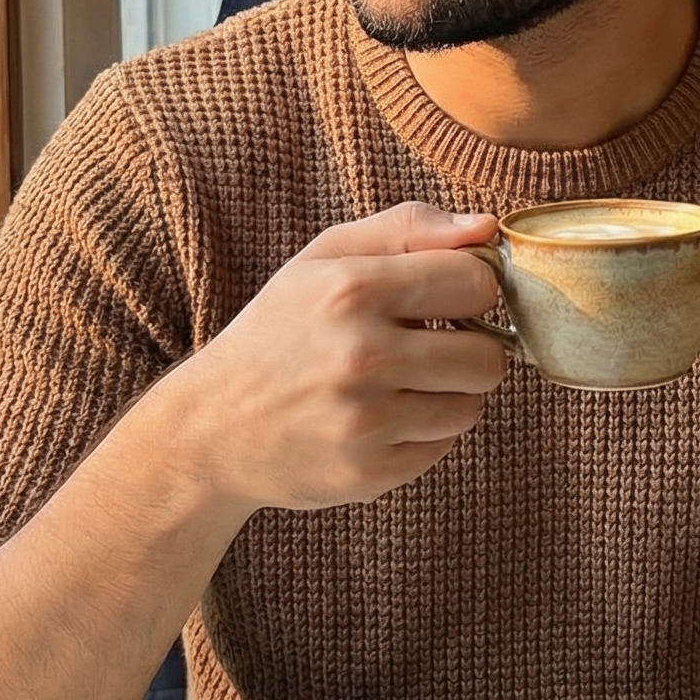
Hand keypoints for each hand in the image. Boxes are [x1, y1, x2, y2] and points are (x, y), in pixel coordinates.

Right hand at [170, 201, 509, 515]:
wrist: (211, 427)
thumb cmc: (278, 331)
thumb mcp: (324, 259)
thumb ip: (409, 228)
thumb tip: (489, 228)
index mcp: (353, 289)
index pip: (476, 283)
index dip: (471, 291)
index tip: (447, 300)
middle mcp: (361, 355)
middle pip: (488, 357)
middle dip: (469, 351)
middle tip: (429, 349)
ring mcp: (365, 421)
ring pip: (470, 407)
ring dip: (447, 395)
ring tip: (400, 385)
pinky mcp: (368, 472)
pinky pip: (442, 448)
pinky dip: (422, 434)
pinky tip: (379, 420)